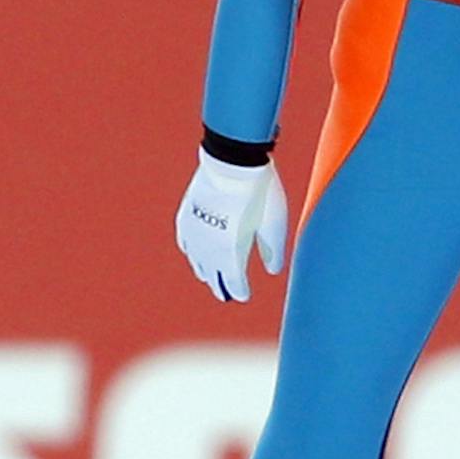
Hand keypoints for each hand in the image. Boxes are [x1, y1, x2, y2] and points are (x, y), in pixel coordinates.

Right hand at [175, 148, 288, 301]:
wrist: (233, 162)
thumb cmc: (260, 193)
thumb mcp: (274, 224)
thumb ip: (273, 250)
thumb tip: (273, 271)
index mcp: (232, 254)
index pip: (233, 282)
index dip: (239, 291)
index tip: (243, 296)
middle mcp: (208, 248)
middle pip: (212, 275)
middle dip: (220, 286)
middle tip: (224, 295)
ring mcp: (194, 232)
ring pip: (196, 261)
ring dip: (204, 271)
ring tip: (209, 277)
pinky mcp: (186, 216)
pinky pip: (185, 241)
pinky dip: (191, 251)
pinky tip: (193, 253)